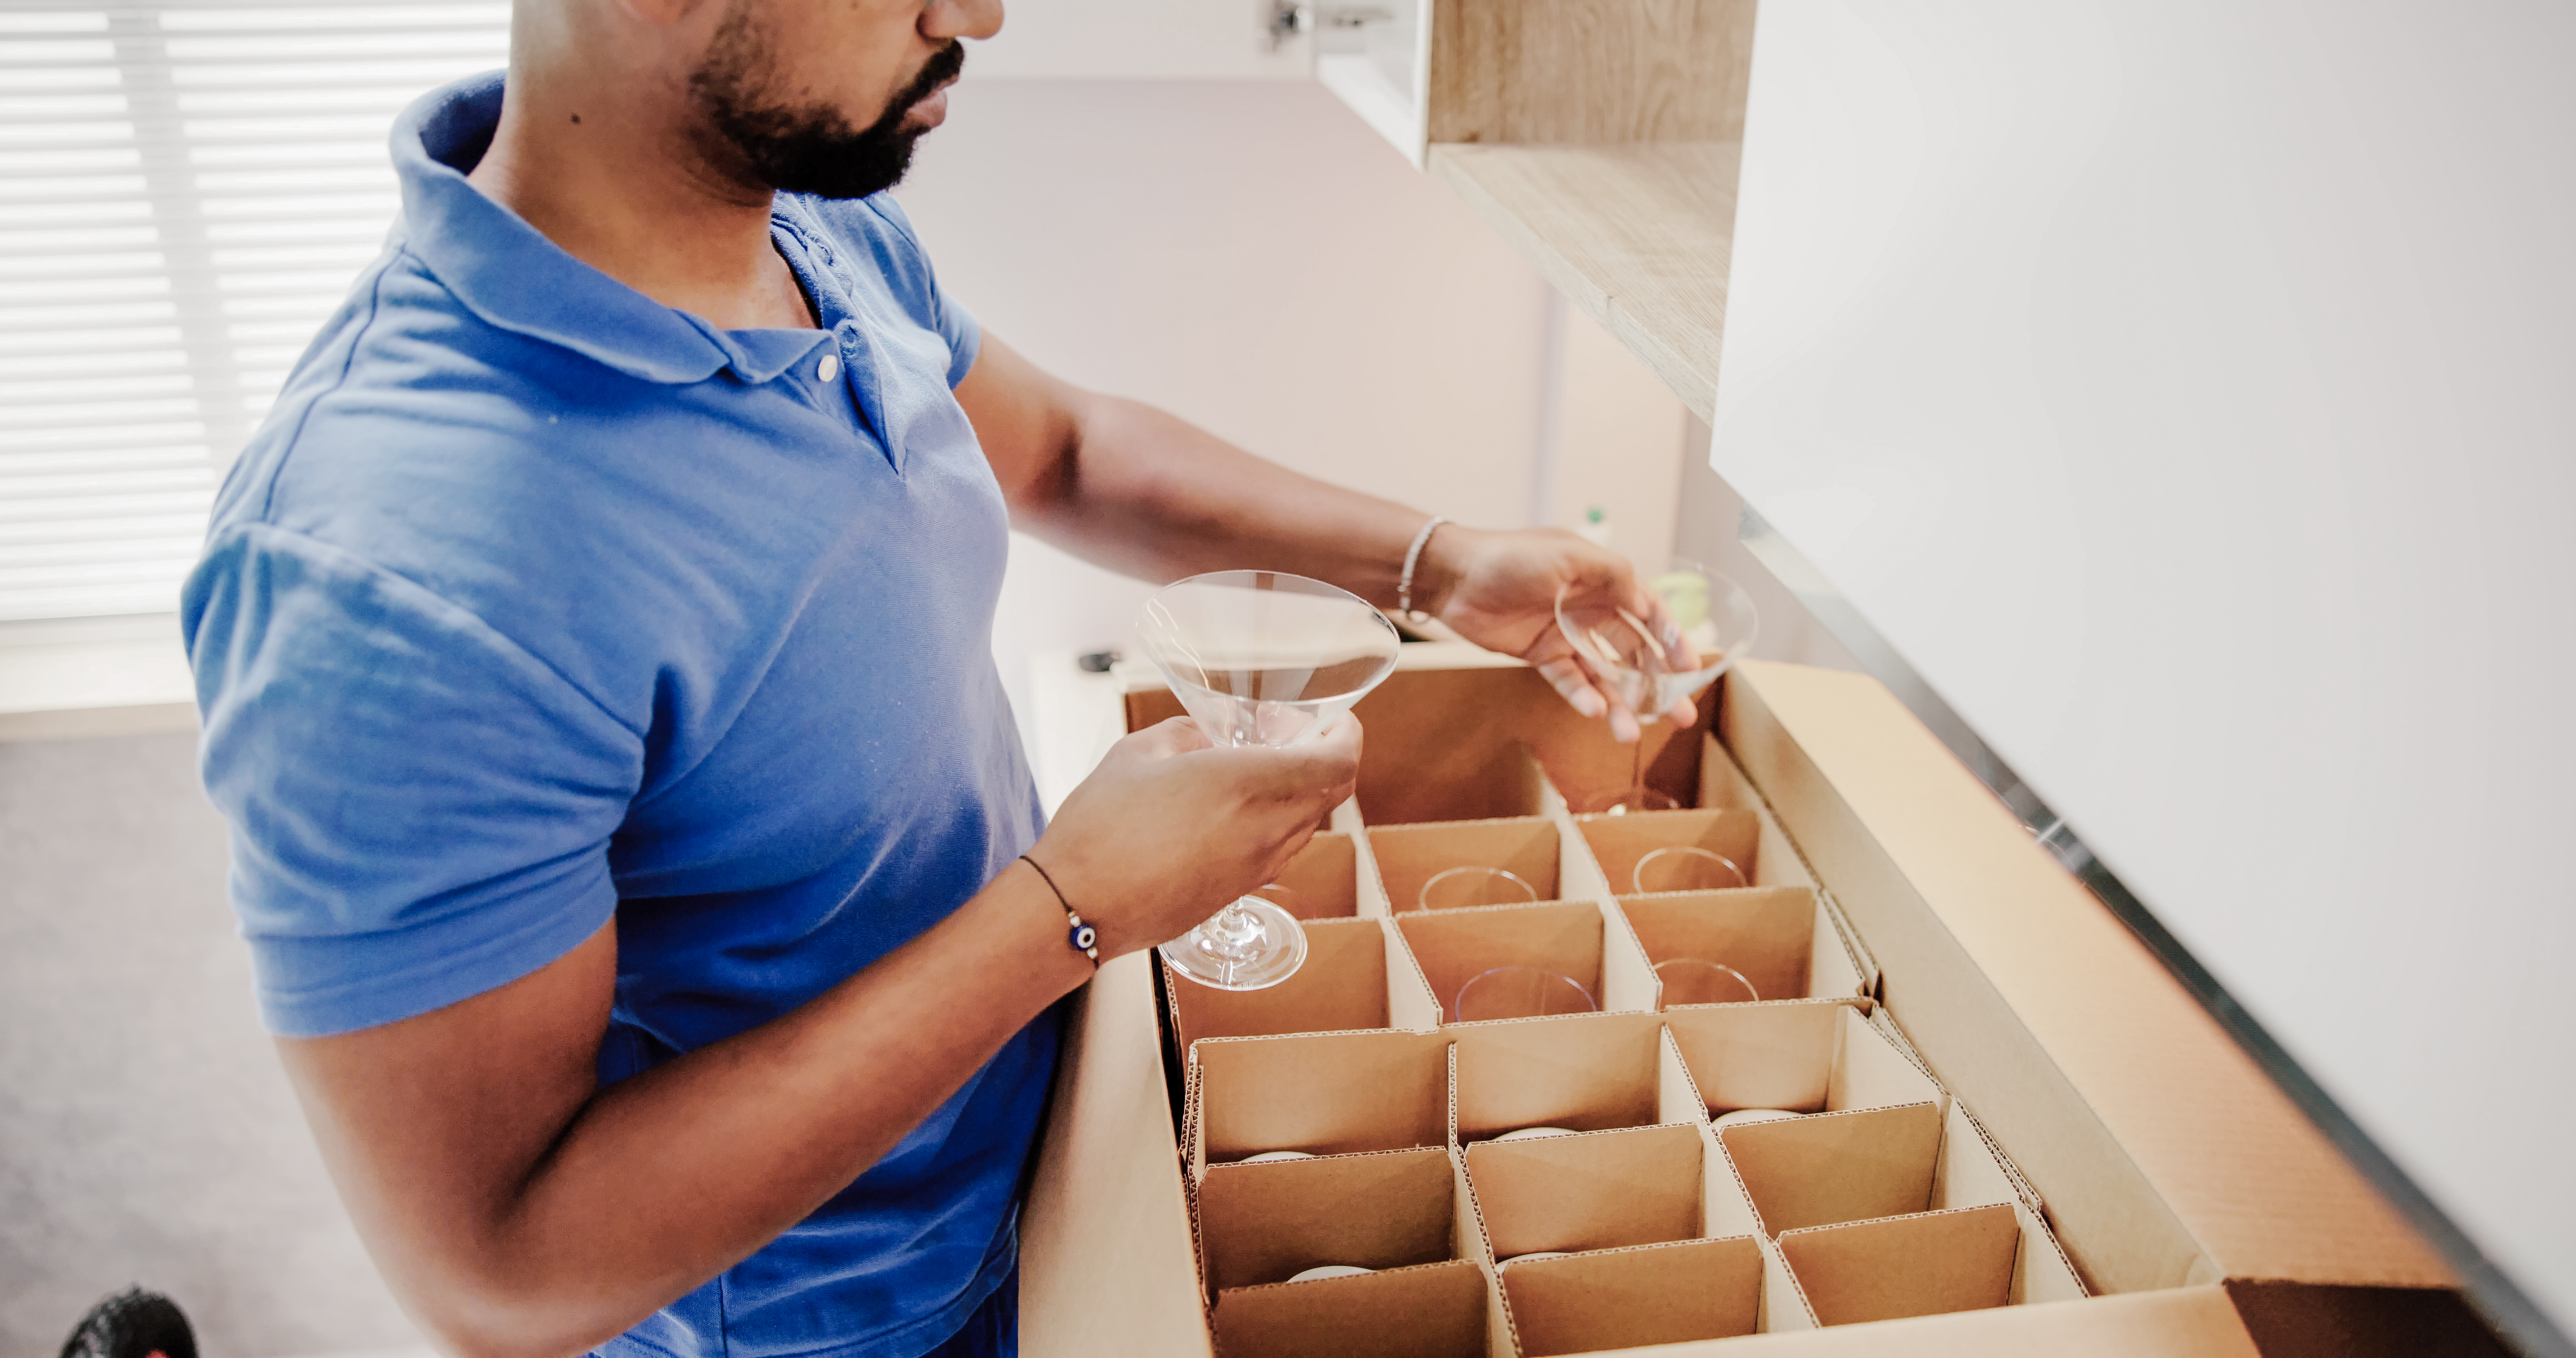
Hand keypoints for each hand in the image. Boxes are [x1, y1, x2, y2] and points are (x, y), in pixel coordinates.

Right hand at [1029, 714, 1361, 958]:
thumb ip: (1185, 735)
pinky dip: (1276, 821)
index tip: (1335, 718)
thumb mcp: (1138, 753)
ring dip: (1300, 792)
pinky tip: (1236, 808)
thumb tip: (1206, 738)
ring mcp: (1256, 867)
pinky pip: (1280, 849)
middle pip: (1332, 792)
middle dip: (1325, 757)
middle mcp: (1265, 829)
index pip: (1337, 761)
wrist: (1078, 907)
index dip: (1347, 735)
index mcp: (1247, 784)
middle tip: (1292, 736)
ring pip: (1308, 822)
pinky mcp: (1240, 893)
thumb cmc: (1100, 827)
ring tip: (1261, 769)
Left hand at [1420, 525, 1699, 741]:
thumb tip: (1649, 604)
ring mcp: (1566, 635)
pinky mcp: (1540, 655)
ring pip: (1603, 675)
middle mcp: (1590, 610)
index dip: (1672, 642)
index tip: (1691, 671)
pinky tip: (1594, 713)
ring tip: (1632, 733)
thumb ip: (1613, 575)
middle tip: (1680, 716)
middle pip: (1634, 652)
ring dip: (1620, 704)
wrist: (1453, 575)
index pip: (1650, 615)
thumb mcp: (1568, 555)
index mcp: (1604, 582)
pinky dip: (1582, 697)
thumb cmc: (1510, 556)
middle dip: (1657, 685)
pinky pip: (1569, 681)